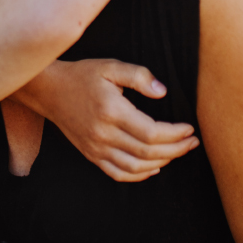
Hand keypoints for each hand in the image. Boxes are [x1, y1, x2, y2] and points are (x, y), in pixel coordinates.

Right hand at [18, 59, 198, 181]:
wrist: (49, 91)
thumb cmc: (83, 76)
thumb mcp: (110, 66)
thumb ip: (138, 76)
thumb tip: (162, 92)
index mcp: (111, 111)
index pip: (151, 132)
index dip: (175, 134)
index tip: (189, 128)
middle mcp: (103, 134)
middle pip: (148, 152)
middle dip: (176, 149)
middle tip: (192, 141)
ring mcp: (96, 148)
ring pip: (136, 167)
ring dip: (162, 162)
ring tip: (178, 151)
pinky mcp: (91, 155)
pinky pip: (118, 173)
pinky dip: (139, 175)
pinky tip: (154, 166)